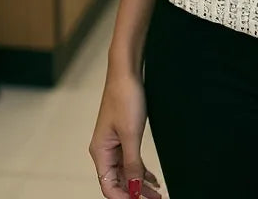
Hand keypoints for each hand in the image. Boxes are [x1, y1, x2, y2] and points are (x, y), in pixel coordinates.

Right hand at [89, 71, 162, 198]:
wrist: (126, 72)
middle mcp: (104, 151)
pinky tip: (152, 179)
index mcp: (100, 152)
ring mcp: (113, 143)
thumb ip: (132, 163)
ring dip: (140, 184)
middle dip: (135, 194)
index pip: (109, 186)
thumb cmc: (125, 98)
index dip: (124, 198)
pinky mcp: (123, 136)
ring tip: (157, 194)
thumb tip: (133, 189)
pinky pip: (130, 160)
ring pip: (126, 172)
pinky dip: (141, 170)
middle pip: (118, 181)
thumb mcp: (131, 134)